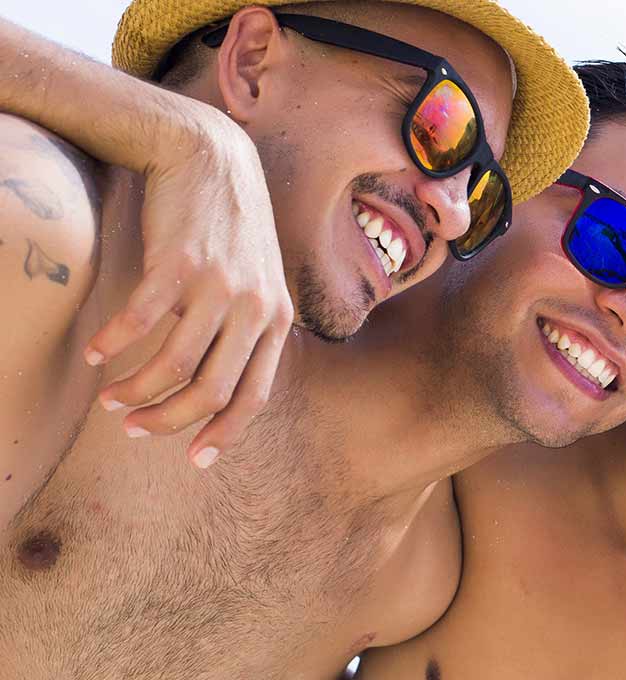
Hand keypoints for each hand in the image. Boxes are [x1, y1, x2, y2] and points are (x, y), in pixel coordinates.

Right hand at [86, 112, 291, 467]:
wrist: (212, 157)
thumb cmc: (228, 228)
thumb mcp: (257, 280)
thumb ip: (246, 327)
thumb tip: (219, 381)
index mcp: (277, 320)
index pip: (255, 396)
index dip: (223, 433)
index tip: (192, 458)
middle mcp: (255, 308)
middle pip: (210, 391)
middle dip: (168, 420)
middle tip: (132, 428)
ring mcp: (219, 287)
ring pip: (173, 365)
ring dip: (134, 390)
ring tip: (109, 397)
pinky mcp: (180, 265)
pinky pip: (140, 322)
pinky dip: (113, 345)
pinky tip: (95, 353)